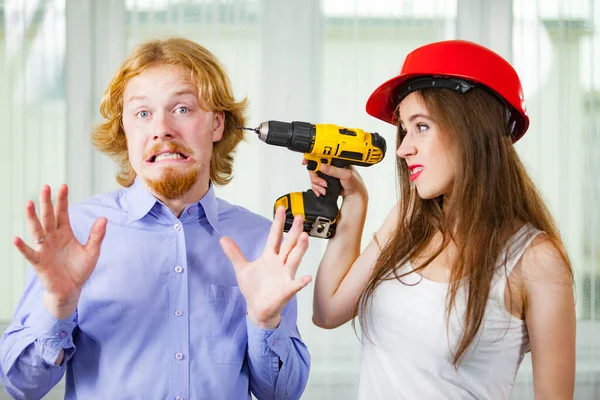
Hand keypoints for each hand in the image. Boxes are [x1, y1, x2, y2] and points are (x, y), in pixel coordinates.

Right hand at [12, 184, 106, 318]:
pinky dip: (22, 246)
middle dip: (47, 202)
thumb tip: (103, 218)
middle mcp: (52, 237)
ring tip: (29, 203)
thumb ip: (97, 235)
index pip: (62, 213)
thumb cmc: (80, 269)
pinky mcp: (39, 262)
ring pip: (36, 230)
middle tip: (45, 187)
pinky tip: (15, 238)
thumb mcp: (92, 251)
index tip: (62, 186)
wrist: (71, 289)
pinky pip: (29, 253)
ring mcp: (44, 248)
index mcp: (65, 233)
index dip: (62, 200)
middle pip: (48, 217)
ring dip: (32, 217)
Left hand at [220, 206, 310, 328]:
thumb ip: (234, 253)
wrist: (257, 309)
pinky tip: (306, 277)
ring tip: (304, 237)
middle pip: (289, 244)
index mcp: (270, 257)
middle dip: (293, 231)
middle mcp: (280, 263)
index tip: (281, 209)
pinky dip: (301, 282)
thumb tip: (223, 238)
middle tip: (299, 216)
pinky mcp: (286, 290)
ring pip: (294, 259)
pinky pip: (295, 285)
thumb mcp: (241, 268)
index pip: (275, 236)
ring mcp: (285, 276)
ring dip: (300, 249)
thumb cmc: (254, 288)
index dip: (277, 223)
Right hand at [303, 160, 367, 201]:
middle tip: (322, 183)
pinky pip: (315, 184)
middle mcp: (329, 166)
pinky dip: (316, 189)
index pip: (320, 155)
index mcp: (334, 161)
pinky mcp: (324, 181)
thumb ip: (334, 171)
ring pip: (313, 177)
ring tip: (324, 189)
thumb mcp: (346, 175)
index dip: (311, 157)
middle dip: (315, 178)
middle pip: (313, 168)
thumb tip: (323, 166)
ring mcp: (326, 174)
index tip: (305, 162)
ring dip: (316, 185)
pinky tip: (322, 191)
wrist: (354, 194)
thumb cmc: (354, 182)